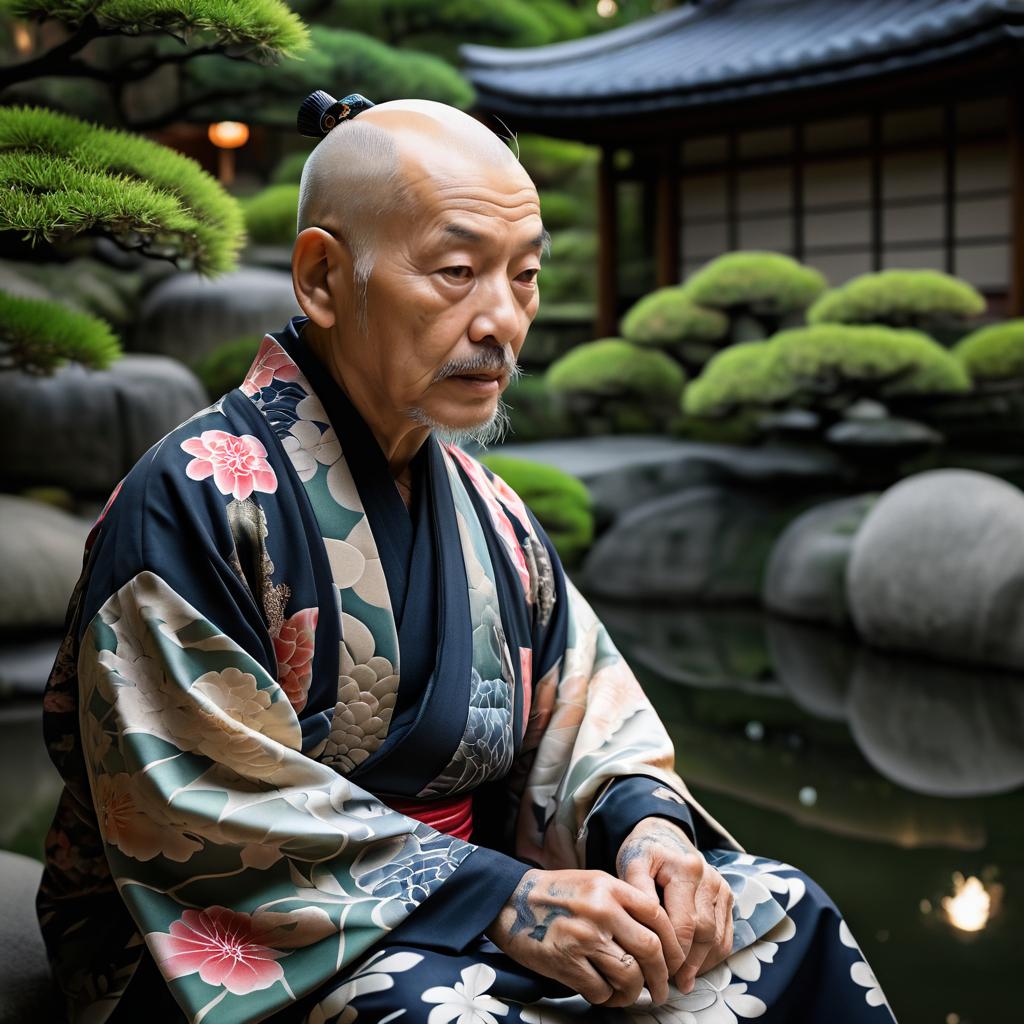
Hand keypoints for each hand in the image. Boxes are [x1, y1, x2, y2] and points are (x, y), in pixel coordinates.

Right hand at [485, 868, 684, 1006]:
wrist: (512, 901)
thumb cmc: (556, 894)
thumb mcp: (595, 883)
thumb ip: (625, 902)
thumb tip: (658, 936)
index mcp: (610, 887)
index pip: (657, 917)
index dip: (673, 945)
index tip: (675, 962)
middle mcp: (601, 910)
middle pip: (650, 950)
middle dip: (662, 977)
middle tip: (662, 989)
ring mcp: (584, 936)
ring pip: (629, 976)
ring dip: (633, 993)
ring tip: (629, 994)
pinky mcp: (566, 961)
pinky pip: (601, 990)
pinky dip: (606, 997)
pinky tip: (602, 991)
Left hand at [616, 817, 733, 993]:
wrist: (661, 836)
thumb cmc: (642, 854)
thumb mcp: (632, 865)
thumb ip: (638, 892)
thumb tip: (648, 929)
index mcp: (684, 868)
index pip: (683, 923)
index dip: (671, 952)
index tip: (656, 969)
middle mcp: (708, 876)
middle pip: (703, 933)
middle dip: (686, 961)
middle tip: (667, 979)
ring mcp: (720, 886)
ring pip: (717, 937)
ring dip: (701, 963)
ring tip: (682, 979)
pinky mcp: (726, 895)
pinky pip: (726, 935)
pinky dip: (713, 956)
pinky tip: (696, 967)